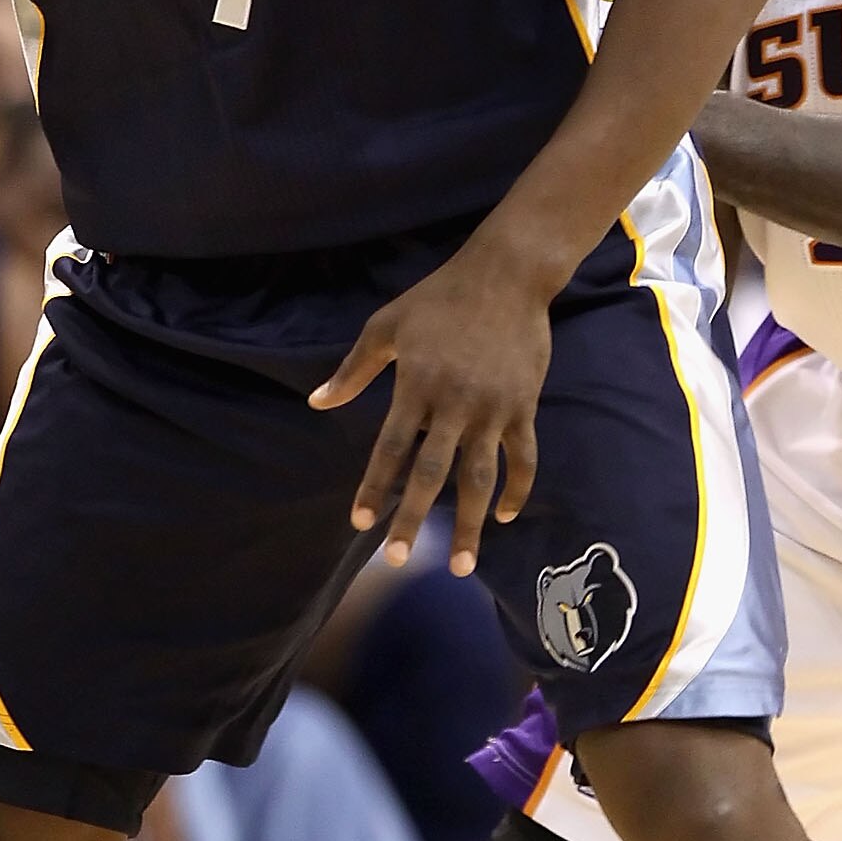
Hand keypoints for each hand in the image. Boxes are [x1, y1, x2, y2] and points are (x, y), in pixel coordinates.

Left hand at [313, 239, 551, 575]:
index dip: (375, 486)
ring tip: (461, 564)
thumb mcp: (387, 326)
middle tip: (398, 559)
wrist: (507, 275)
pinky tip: (503, 516)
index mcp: (418, 385)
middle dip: (413, 518)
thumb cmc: (439, 298)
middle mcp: (455, 403)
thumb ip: (354, 369)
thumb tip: (318, 403)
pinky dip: (516, 489)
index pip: (392, 447)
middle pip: (433, 472)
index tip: (360, 521)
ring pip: (481, 478)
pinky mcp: (523, 406)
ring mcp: (493, 408)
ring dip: (469, 524)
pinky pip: (523, 458)